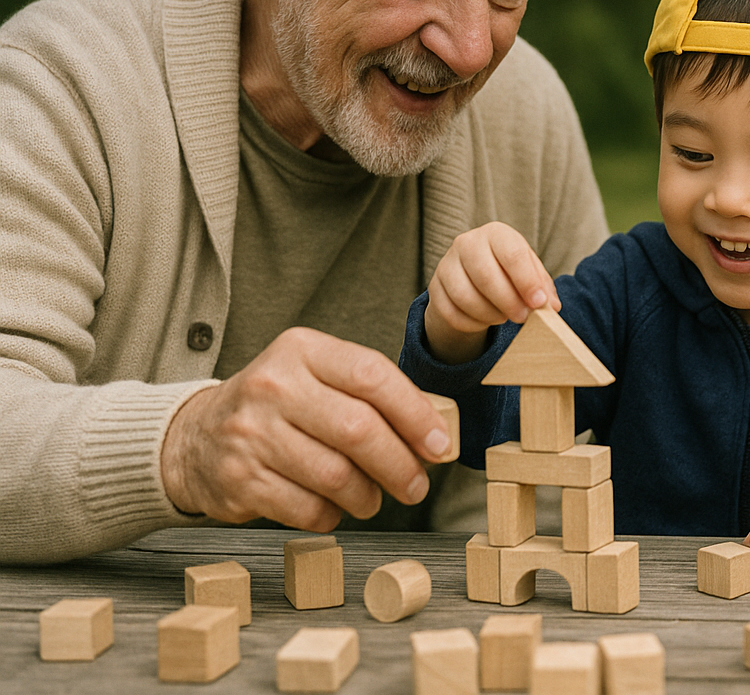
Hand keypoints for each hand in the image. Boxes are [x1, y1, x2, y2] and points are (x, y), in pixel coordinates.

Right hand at [159, 328, 456, 530]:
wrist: (194, 437)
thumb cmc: (277, 407)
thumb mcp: (316, 377)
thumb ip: (369, 394)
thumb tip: (434, 433)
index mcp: (301, 350)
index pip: (373, 376)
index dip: (415, 413)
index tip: (439, 444)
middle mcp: (273, 386)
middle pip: (359, 430)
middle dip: (400, 465)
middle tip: (416, 486)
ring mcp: (251, 433)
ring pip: (337, 475)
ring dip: (369, 497)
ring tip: (374, 499)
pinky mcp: (239, 479)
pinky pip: (307, 508)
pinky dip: (332, 515)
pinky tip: (335, 508)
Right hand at [424, 222, 559, 362]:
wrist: (473, 277)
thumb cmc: (508, 272)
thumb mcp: (529, 273)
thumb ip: (543, 288)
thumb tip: (551, 307)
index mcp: (496, 233)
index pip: (513, 255)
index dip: (527, 282)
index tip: (539, 303)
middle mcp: (467, 243)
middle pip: (486, 276)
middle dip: (509, 302)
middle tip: (524, 317)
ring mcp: (446, 265)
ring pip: (465, 297)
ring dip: (490, 314)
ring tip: (504, 316)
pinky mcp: (435, 289)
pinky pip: (451, 313)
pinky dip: (472, 323)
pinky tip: (485, 321)